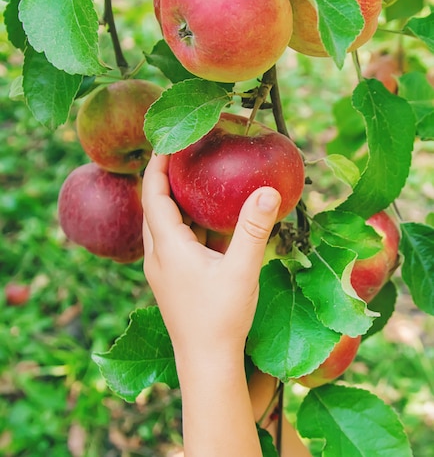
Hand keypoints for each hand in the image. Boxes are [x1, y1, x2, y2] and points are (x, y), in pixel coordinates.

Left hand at [142, 152, 280, 360]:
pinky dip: (184, 223)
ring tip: (193, 180)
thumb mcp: (242, 270)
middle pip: (153, 206)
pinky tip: (205, 221)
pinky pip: (173, 241)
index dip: (157, 165)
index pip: (153, 193)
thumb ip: (254, 228)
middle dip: (163, 178)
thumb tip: (268, 190)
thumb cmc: (221, 318)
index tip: (166, 141)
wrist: (206, 363)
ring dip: (173, 201)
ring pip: (162, 225)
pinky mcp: (172, 280)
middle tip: (181, 155)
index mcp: (167, 246)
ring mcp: (162, 269)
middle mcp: (157, 254)